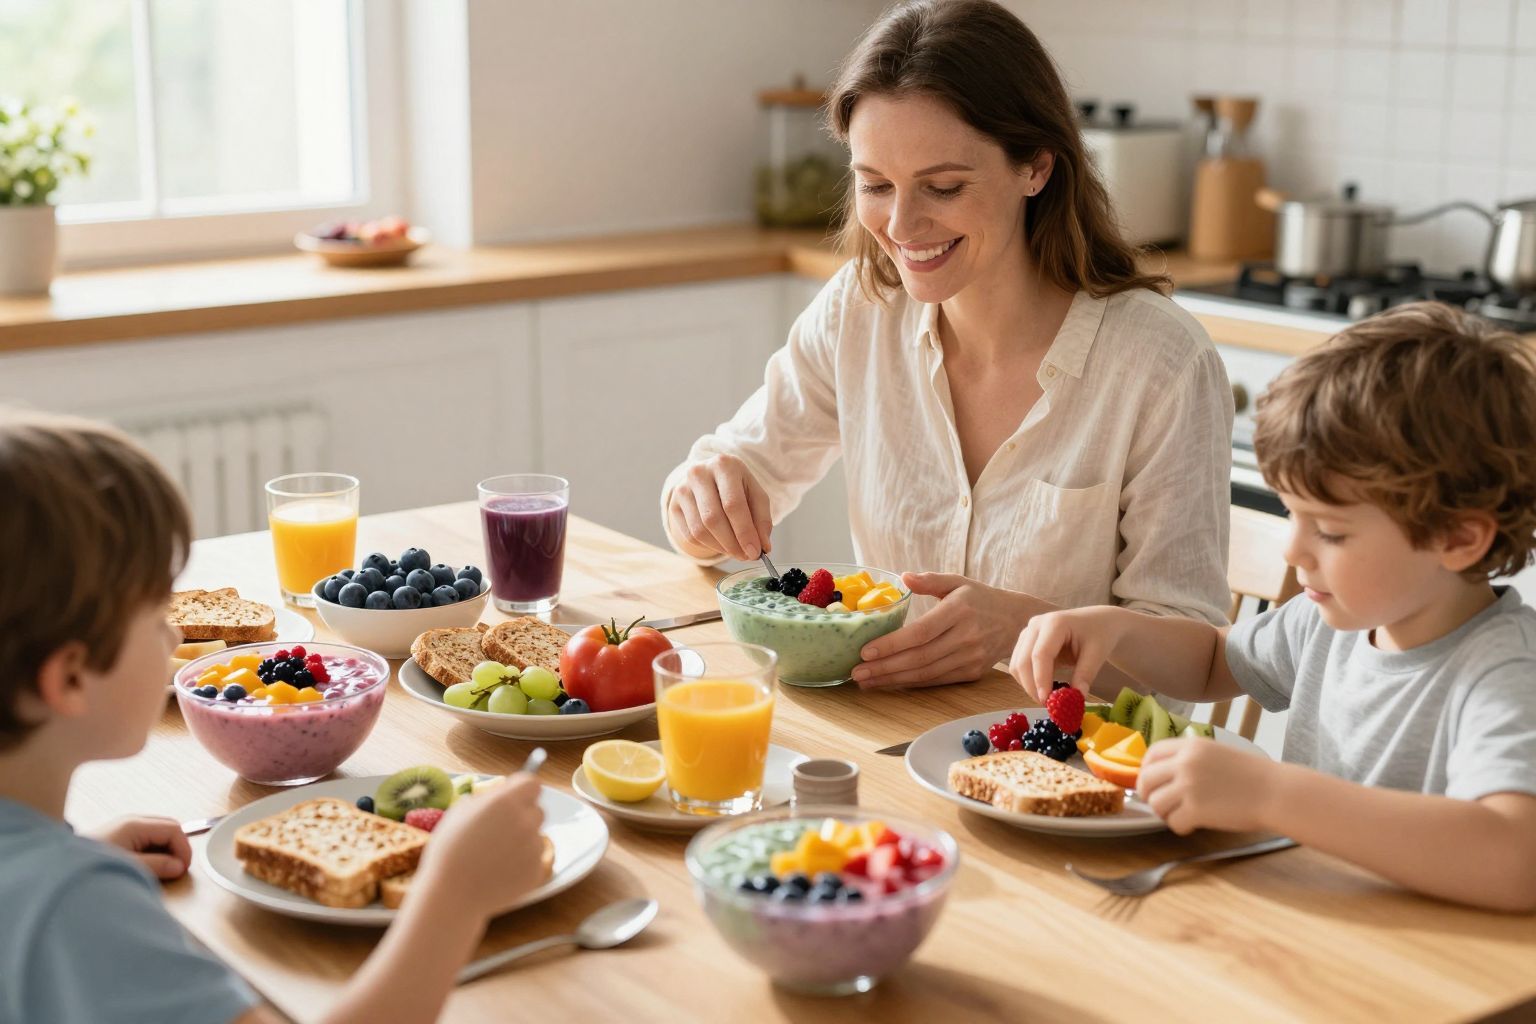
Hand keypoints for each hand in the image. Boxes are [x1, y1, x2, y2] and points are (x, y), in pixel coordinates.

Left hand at [91, 817, 190, 880]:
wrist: (59, 868)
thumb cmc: (93, 866)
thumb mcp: (130, 867)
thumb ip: (157, 866)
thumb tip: (179, 867)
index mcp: (135, 824)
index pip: (174, 828)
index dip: (184, 848)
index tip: (183, 869)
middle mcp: (132, 820)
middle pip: (169, 826)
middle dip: (178, 846)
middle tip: (178, 869)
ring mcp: (125, 826)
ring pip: (159, 831)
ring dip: (167, 848)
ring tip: (164, 868)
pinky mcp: (119, 835)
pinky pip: (147, 837)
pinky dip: (155, 848)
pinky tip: (150, 864)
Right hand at [419, 774, 544, 916]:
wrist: (452, 895)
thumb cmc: (449, 852)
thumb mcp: (458, 812)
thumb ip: (485, 799)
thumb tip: (499, 794)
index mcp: (506, 802)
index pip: (533, 783)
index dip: (522, 789)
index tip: (514, 796)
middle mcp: (525, 822)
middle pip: (537, 810)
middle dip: (523, 816)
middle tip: (501, 830)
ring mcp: (534, 848)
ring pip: (536, 836)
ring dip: (523, 840)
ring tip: (495, 855)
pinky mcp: (537, 871)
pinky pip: (535, 859)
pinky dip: (523, 863)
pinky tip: (500, 870)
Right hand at [666, 454, 772, 560]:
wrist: (710, 477)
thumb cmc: (736, 487)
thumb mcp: (755, 494)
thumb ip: (762, 519)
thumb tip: (763, 546)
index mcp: (724, 465)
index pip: (733, 504)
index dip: (744, 531)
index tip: (755, 552)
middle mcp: (699, 473)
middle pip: (713, 518)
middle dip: (732, 543)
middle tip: (746, 556)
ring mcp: (682, 489)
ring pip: (700, 530)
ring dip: (721, 547)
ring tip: (736, 551)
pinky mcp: (673, 505)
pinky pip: (690, 535)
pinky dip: (709, 545)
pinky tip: (721, 544)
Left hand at [850, 573, 1031, 688]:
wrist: (1017, 621)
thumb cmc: (981, 598)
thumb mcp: (958, 581)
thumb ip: (930, 580)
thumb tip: (903, 577)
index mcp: (959, 610)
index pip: (920, 632)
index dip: (892, 644)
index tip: (866, 651)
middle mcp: (966, 636)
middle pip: (919, 657)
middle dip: (885, 667)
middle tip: (857, 672)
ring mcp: (970, 657)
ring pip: (926, 673)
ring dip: (893, 680)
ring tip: (866, 681)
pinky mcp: (972, 672)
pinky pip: (936, 681)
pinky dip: (911, 684)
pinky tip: (890, 683)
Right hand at [1009, 607, 1127, 702]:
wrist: (1097, 621)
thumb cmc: (1099, 633)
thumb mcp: (1097, 653)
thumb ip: (1085, 674)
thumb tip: (1076, 699)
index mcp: (1055, 623)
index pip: (1040, 654)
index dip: (1041, 679)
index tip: (1047, 701)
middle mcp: (1036, 625)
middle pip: (1023, 661)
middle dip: (1032, 686)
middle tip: (1048, 705)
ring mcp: (1028, 632)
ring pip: (1016, 665)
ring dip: (1028, 685)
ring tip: (1049, 698)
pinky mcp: (1025, 642)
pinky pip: (1019, 665)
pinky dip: (1028, 680)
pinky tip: (1046, 687)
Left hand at [1137, 739, 1279, 833]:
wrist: (1276, 792)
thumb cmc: (1252, 776)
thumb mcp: (1217, 753)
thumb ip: (1190, 758)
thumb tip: (1164, 774)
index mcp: (1191, 745)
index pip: (1151, 753)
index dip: (1147, 769)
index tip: (1152, 781)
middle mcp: (1185, 763)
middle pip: (1146, 779)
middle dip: (1149, 794)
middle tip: (1162, 805)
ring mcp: (1188, 786)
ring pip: (1155, 803)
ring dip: (1165, 813)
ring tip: (1182, 815)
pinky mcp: (1195, 809)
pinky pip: (1172, 823)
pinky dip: (1180, 827)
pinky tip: (1193, 826)